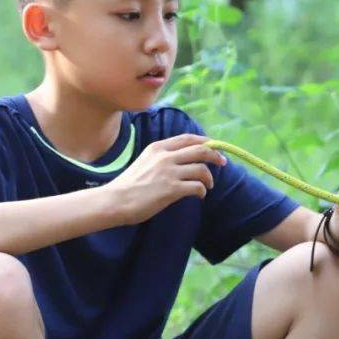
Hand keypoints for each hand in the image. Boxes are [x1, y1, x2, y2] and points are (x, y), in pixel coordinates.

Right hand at [104, 133, 227, 225]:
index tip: (214, 146)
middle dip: (216, 155)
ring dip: (209, 177)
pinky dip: (202, 190)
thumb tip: (183, 161)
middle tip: (223, 162)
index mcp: (158, 148)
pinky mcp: (172, 189)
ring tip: (208, 185)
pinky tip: (200, 195)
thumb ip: (162, 158)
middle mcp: (165, 157)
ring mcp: (169, 172)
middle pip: (201, 150)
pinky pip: (197, 186)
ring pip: (202, 168)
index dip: (205, 141)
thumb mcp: (144, 161)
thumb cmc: (129, 185)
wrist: (115, 200)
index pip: (188, 138)